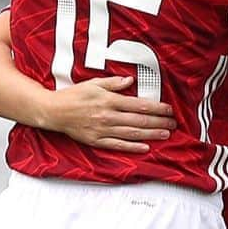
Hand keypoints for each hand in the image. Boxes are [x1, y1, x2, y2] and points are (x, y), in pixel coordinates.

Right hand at [39, 77, 176, 153]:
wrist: (54, 111)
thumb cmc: (73, 96)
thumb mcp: (94, 83)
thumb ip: (113, 83)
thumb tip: (130, 81)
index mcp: (109, 100)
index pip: (139, 105)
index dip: (157, 108)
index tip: (169, 109)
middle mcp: (108, 116)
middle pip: (139, 120)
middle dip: (159, 122)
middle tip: (173, 123)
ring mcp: (103, 130)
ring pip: (132, 133)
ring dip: (151, 134)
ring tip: (166, 134)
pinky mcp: (97, 141)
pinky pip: (118, 145)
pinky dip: (133, 147)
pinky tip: (145, 147)